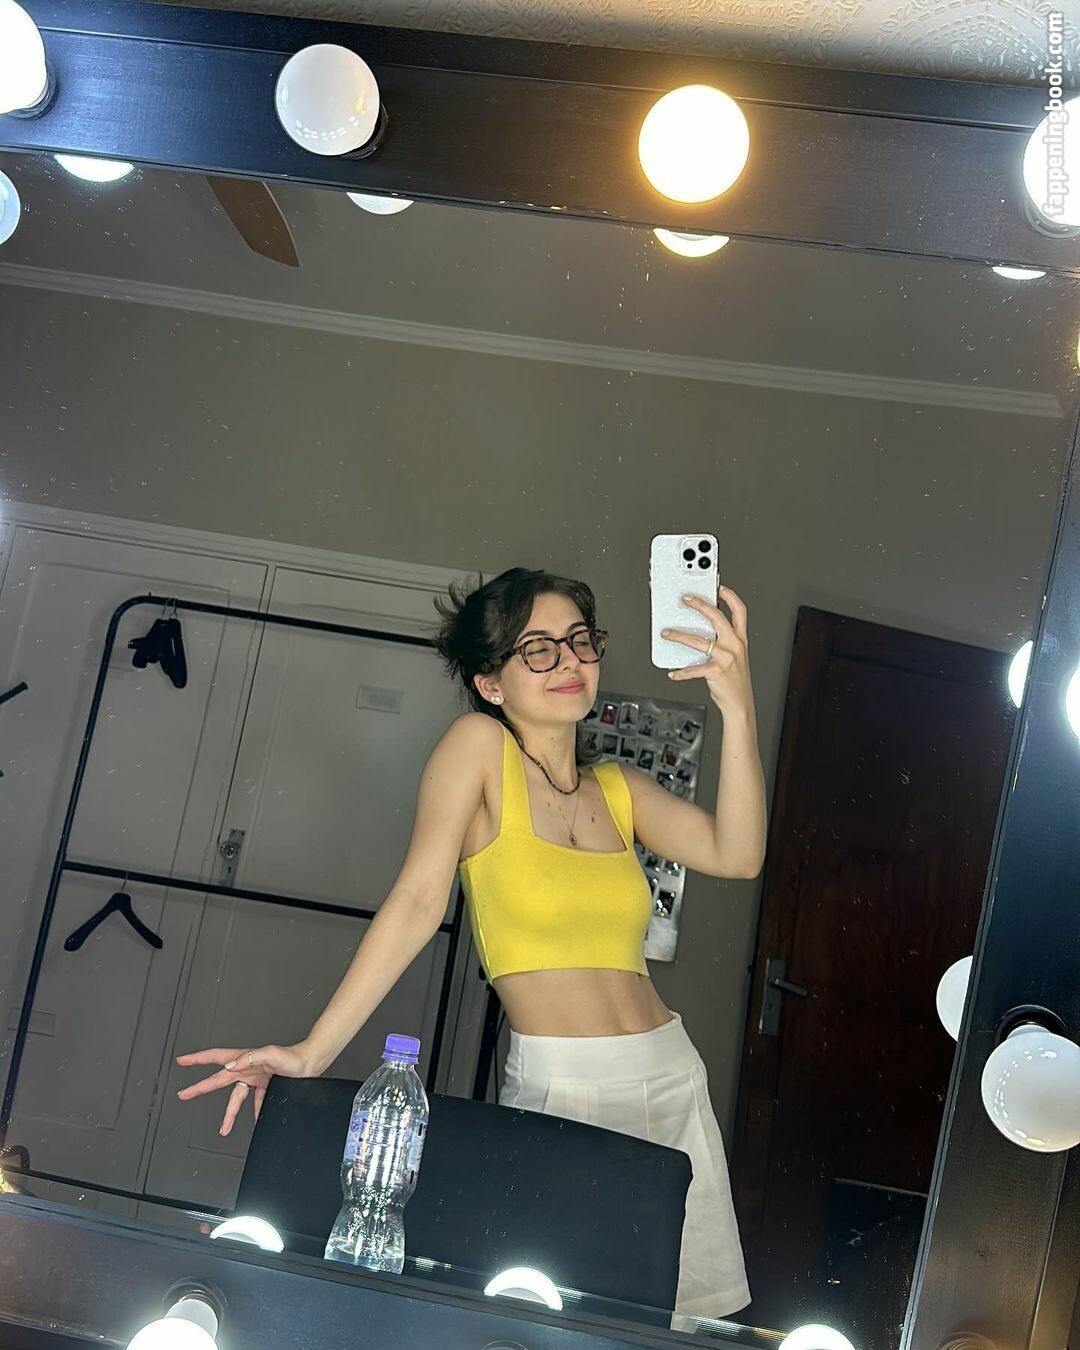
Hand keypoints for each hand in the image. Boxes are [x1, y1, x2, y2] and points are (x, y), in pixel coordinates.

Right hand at [175, 1042, 312, 1136]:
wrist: (311, 1065)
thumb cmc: (294, 1057)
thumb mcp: (271, 1054)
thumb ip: (250, 1058)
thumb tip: (231, 1065)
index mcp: (246, 1058)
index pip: (216, 1057)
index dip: (197, 1059)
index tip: (182, 1060)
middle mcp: (248, 1068)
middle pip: (219, 1080)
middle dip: (200, 1087)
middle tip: (184, 1094)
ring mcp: (256, 1078)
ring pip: (236, 1098)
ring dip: (229, 1114)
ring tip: (224, 1128)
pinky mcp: (266, 1087)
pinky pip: (255, 1102)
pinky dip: (253, 1112)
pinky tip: (254, 1120)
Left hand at [660, 585, 753, 716]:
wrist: (740, 704)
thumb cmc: (735, 681)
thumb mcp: (735, 657)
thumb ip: (722, 643)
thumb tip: (698, 632)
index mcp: (740, 640)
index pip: (739, 611)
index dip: (730, 597)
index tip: (719, 587)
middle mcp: (734, 646)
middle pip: (717, 617)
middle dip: (700, 605)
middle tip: (685, 599)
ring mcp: (726, 658)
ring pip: (698, 640)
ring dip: (679, 636)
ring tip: (666, 633)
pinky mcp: (715, 671)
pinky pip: (693, 668)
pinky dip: (681, 672)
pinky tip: (674, 672)